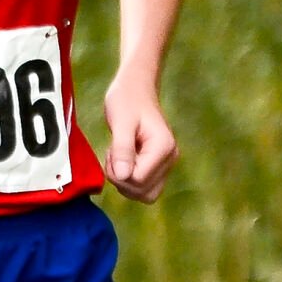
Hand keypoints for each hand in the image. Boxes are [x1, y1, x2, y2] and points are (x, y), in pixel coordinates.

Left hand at [103, 70, 177, 202]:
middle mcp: (170, 158)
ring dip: (124, 181)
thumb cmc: (126, 100)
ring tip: (118, 157)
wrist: (135, 87)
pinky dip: (129, 179)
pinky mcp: (158, 165)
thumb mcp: (120, 122)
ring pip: (144, 194)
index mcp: (163, 148)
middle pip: (143, 192)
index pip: (139, 180)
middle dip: (121, 179)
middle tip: (112, 155)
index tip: (112, 152)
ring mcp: (166, 163)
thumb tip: (124, 176)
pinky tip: (122, 159)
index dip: (119, 173)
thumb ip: (122, 149)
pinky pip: (143, 186)